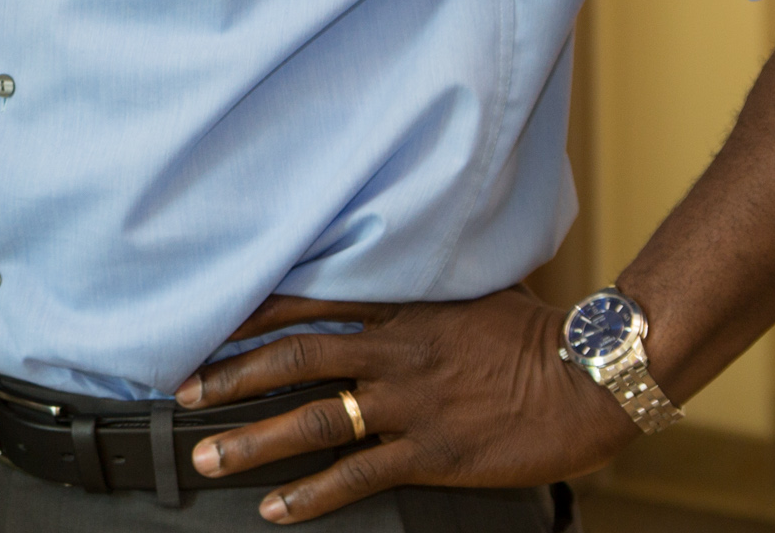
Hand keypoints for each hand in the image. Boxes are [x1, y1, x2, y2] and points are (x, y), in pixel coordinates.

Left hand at [175, 289, 639, 523]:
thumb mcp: (469, 289)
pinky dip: (311, 493)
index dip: (250, 313)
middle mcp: (393, 352)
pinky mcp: (432, 453)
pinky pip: (357, 475)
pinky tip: (275, 508)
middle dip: (230, 377)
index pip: (306, 301)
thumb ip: (419, 286)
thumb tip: (388, 266)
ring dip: (253, 440)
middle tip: (182, 394)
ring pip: (313, 420)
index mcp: (399, 307)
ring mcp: (410, 404)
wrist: (592, 378)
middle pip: (292, 359)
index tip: (205, 321)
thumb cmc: (536, 330)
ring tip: (207, 457)